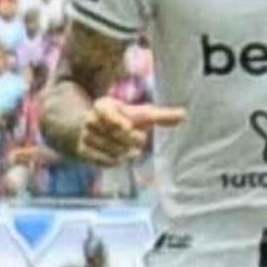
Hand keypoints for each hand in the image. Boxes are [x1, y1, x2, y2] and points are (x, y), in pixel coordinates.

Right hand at [67, 98, 187, 167]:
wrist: (90, 129)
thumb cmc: (121, 120)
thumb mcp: (138, 115)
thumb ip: (160, 116)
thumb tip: (184, 115)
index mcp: (104, 106)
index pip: (106, 111)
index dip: (116, 119)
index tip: (127, 126)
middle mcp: (91, 119)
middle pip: (114, 134)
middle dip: (131, 139)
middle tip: (139, 140)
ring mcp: (85, 136)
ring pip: (110, 148)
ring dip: (124, 152)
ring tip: (130, 150)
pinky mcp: (82, 150)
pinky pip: (102, 159)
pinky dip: (114, 160)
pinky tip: (121, 157)